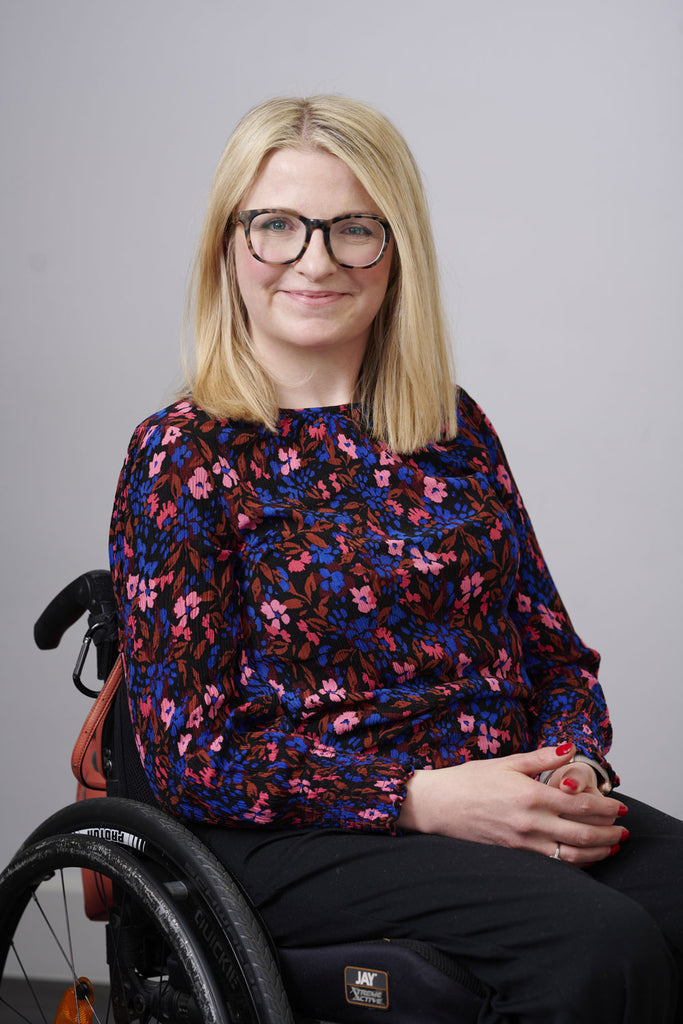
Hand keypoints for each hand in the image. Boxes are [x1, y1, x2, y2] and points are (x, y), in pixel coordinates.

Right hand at [397, 744, 626, 865]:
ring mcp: (523, 842)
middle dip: (609, 832)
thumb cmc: (469, 781)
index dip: (606, 807)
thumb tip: (570, 749)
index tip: (619, 806)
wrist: (438, 805)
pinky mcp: (515, 855)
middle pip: (583, 832)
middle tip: (623, 829)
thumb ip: (541, 757)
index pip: (581, 804)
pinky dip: (576, 863)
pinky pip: (554, 864)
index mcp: (530, 795)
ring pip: (572, 854)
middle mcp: (530, 822)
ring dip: (598, 851)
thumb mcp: (507, 763)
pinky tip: (585, 857)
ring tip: (612, 846)